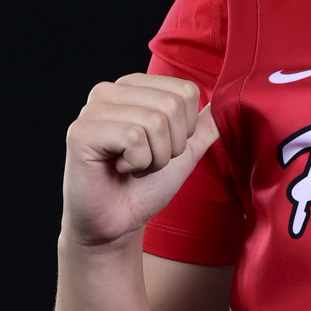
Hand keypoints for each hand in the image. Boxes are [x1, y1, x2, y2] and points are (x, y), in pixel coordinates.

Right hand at [62, 74, 220, 248]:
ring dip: (154, 158)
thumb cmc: (144, 187)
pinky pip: (134, 138)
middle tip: (146, 161)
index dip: (185, 129)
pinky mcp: (81, 132)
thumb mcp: (183, 151)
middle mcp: (109, 91)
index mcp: (133, 86)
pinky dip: (137, 163)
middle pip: (172, 105)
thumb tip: (230, 98)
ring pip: (155, 122)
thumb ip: (203, 125)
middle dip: (170, 146)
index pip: (185, 91)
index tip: (160, 147)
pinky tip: (118, 169)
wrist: (116, 223)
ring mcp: (92, 109)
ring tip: (132, 166)